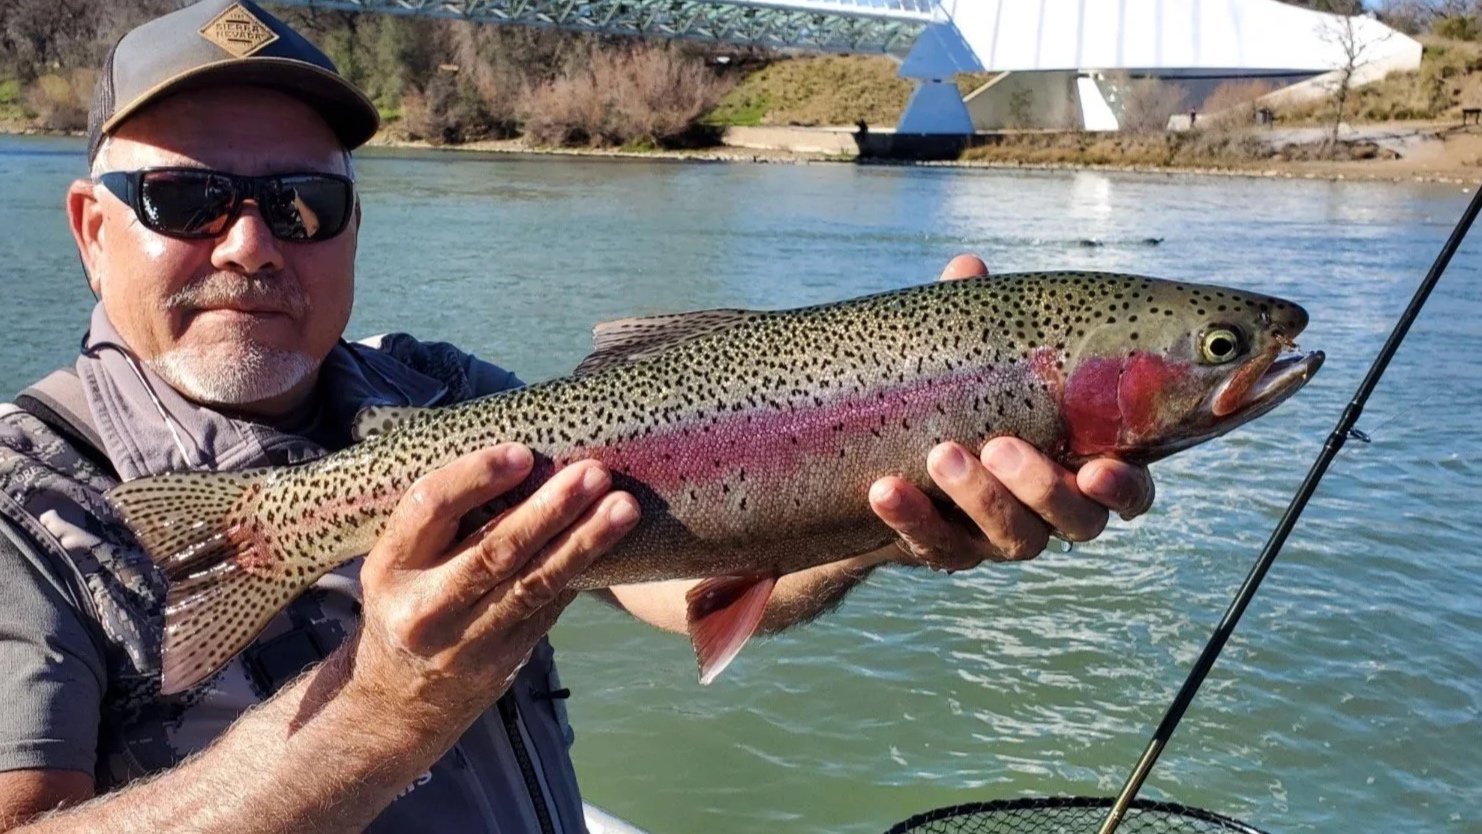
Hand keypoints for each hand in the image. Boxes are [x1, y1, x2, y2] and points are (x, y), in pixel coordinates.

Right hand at [350, 445, 638, 723]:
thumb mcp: (398, 563)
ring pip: (535, 583)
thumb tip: (522, 459)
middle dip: (551, 509)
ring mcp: (468, 639)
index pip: (431, 508)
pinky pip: (550, 605)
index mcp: (390, 567)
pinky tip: (614, 544)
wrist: (399, 699)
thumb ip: (443, 520)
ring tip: (623, 507)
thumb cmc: (407, 602)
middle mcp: (427, 606)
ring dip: (585, 541)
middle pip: (496, 550)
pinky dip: (581, 571)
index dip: (477, 476)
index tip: (523, 453)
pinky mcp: (506, 658)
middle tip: (594, 474)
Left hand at [867, 254, 1156, 570]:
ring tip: (941, 452)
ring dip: (979, 498)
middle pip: (1074, 521)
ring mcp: (1001, 538)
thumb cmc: (956, 394)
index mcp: (1082, 461)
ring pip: (1012, 539)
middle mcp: (1052, 511)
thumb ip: (978, 321)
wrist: (888, 455)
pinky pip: (935, 548)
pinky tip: (883, 489)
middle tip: (1000, 446)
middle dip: (1040, 486)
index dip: (1122, 488)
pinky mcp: (947, 552)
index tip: (1098, 469)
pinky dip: (910, 519)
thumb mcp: (969, 358)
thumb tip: (968, 269)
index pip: (1129, 491)